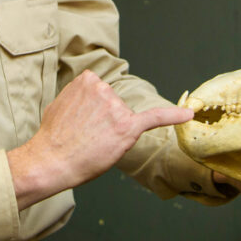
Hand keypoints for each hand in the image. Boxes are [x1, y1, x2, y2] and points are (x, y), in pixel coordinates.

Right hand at [8, 70, 192, 209]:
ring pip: (124, 119)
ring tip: (91, 141)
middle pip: (115, 105)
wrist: (51, 160)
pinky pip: (154, 118)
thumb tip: (87, 101)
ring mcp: (117, 108)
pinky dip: (174, 116)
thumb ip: (79, 96)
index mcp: (88, 79)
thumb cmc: (52, 136)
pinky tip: (189, 114)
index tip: (80, 122)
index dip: (93, 110)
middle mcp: (105, 89)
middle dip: (103, 121)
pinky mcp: (127, 127)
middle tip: (84, 136)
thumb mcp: (60, 102)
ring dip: (112, 131)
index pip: (101, 92)